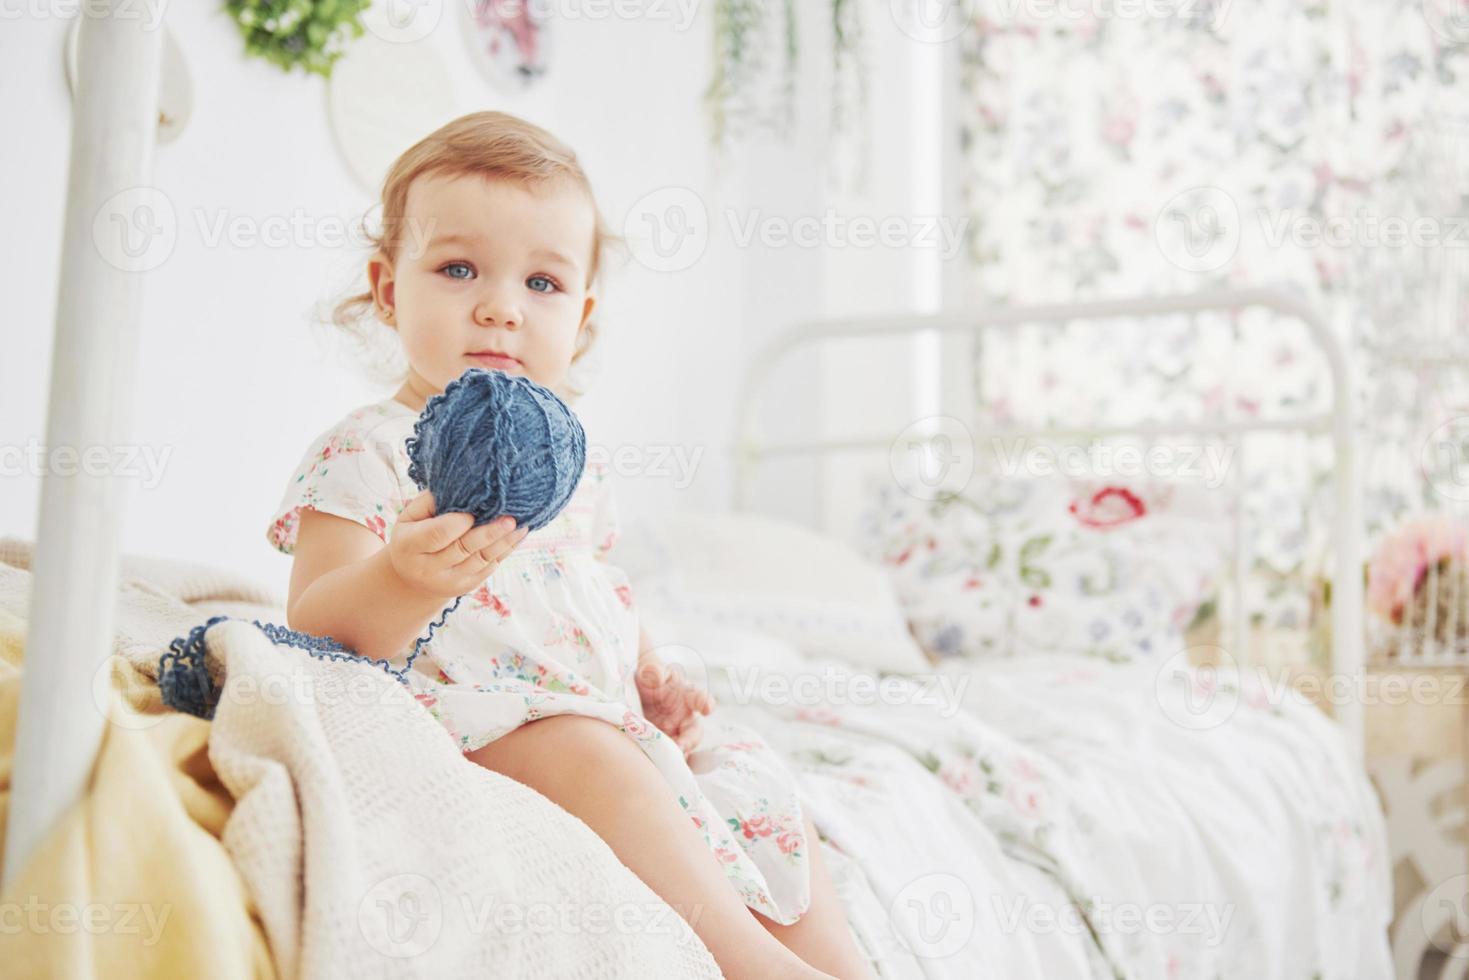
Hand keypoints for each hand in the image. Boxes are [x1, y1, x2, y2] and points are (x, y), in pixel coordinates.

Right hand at [386, 490, 527, 600]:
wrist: (412, 579)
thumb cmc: (413, 537)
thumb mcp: (409, 517)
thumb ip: (429, 502)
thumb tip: (458, 486)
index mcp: (409, 546)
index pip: (436, 535)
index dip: (457, 523)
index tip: (473, 511)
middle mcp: (428, 568)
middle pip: (463, 548)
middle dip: (489, 533)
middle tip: (510, 518)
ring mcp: (449, 581)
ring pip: (481, 560)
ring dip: (504, 542)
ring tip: (521, 525)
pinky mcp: (466, 586)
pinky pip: (489, 567)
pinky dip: (506, 551)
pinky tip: (518, 536)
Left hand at [635, 658, 714, 755]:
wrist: (632, 692)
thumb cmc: (647, 678)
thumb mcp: (648, 670)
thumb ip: (653, 670)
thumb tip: (656, 676)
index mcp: (686, 696)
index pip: (700, 698)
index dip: (705, 703)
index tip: (707, 708)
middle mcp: (685, 718)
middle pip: (695, 733)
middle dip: (690, 740)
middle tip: (681, 746)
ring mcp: (675, 734)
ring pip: (683, 750)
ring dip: (677, 755)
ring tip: (668, 760)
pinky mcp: (665, 747)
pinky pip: (670, 759)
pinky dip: (665, 764)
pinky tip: (656, 766)